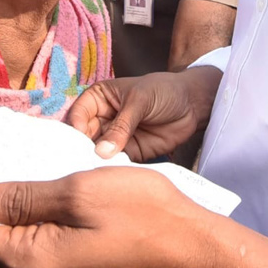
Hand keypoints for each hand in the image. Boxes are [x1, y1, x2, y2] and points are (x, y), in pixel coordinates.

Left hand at [0, 168, 201, 267]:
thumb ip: (17, 198)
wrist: (191, 245)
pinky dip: (32, 217)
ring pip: (14, 239)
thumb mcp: (75, 192)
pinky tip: (38, 187)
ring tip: (9, 162)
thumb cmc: (138, 212)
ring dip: (10, 204)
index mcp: (30, 262)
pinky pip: (37, 244)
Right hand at [65, 68, 220, 161]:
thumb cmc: (163, 91)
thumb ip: (121, 126)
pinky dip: (115, 170)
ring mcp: (114, 137)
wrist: (193, 104)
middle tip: (82, 164)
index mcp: (97, 99)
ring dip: (97, 163)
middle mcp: (102, 119)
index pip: (78, 115)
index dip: (74, 130)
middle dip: (82, 150)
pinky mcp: (130, 152)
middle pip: (83, 137)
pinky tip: (114, 177)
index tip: (75, 146)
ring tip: (97, 173)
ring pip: (98, 153)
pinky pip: (117, 163)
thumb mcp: (139, 101)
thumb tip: (101, 151)